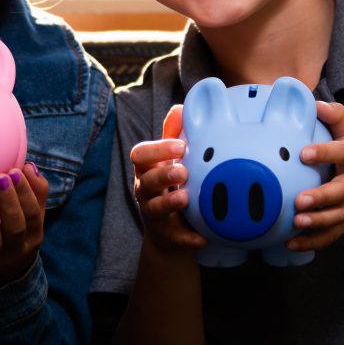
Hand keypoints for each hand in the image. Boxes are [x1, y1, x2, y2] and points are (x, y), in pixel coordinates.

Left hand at [0, 162, 48, 288]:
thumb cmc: (12, 235)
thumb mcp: (29, 219)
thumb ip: (34, 193)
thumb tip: (29, 167)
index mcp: (33, 238)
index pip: (33, 215)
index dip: (25, 194)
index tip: (15, 171)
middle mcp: (15, 253)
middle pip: (15, 228)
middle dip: (8, 202)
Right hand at [130, 105, 206, 251]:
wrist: (170, 231)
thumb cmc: (170, 185)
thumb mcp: (170, 160)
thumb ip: (173, 134)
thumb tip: (181, 106)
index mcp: (147, 169)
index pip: (141, 155)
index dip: (158, 150)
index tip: (181, 146)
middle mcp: (146, 190)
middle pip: (146, 181)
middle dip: (163, 175)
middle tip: (183, 171)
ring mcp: (154, 214)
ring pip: (154, 209)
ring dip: (169, 203)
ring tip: (185, 198)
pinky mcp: (167, 236)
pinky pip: (175, 238)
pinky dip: (187, 238)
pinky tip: (202, 237)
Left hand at [288, 101, 343, 250]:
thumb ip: (337, 116)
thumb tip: (316, 103)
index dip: (326, 153)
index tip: (304, 153)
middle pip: (342, 192)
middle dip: (322, 197)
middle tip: (300, 199)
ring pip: (336, 218)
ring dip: (317, 221)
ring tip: (297, 220)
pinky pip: (328, 237)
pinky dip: (310, 242)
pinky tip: (290, 242)